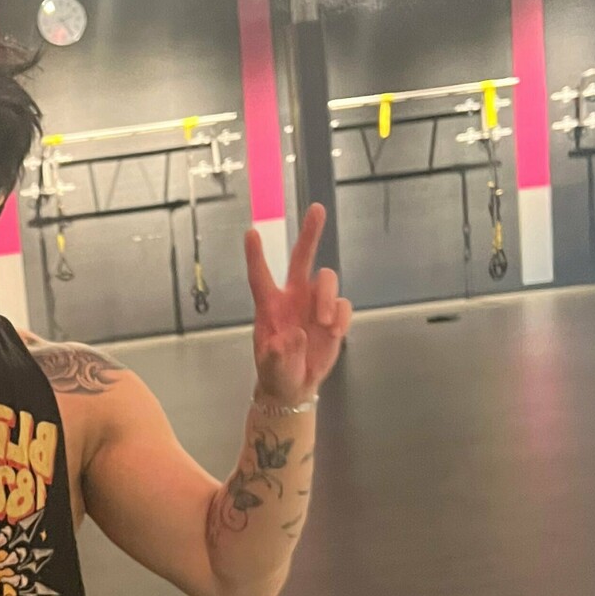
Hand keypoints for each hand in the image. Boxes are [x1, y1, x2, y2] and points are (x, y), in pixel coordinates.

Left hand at [243, 203, 352, 402]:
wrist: (294, 386)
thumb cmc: (276, 372)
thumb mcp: (272, 368)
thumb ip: (280, 353)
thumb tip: (295, 335)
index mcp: (269, 306)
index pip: (260, 276)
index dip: (255, 255)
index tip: (251, 232)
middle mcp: (293, 297)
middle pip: (301, 258)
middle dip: (310, 233)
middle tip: (317, 209)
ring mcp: (315, 304)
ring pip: (326, 278)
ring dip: (327, 297)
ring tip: (324, 323)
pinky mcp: (334, 316)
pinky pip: (343, 303)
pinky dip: (342, 316)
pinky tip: (334, 332)